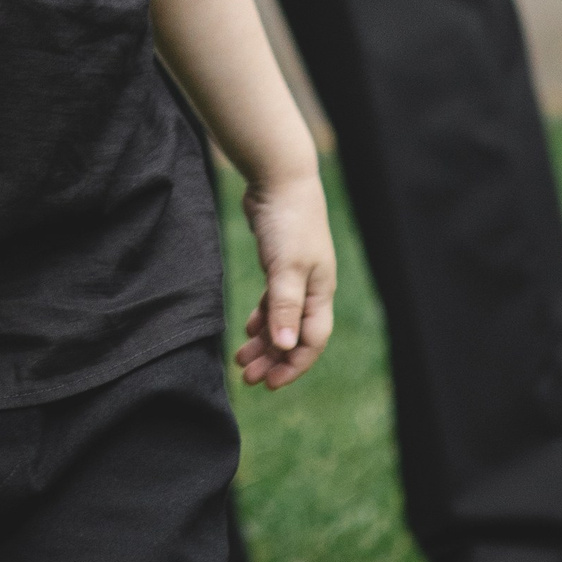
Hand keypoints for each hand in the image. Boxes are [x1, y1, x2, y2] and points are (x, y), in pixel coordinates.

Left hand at [233, 167, 335, 389]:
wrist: (280, 179)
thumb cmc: (289, 222)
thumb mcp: (286, 266)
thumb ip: (285, 306)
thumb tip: (287, 347)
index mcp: (319, 292)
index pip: (312, 341)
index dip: (294, 365)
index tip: (270, 383)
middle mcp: (311, 288)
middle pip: (295, 335)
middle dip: (274, 359)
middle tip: (248, 378)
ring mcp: (296, 276)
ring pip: (281, 320)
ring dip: (264, 342)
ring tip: (241, 360)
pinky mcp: (279, 264)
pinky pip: (273, 301)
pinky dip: (262, 317)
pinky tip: (248, 328)